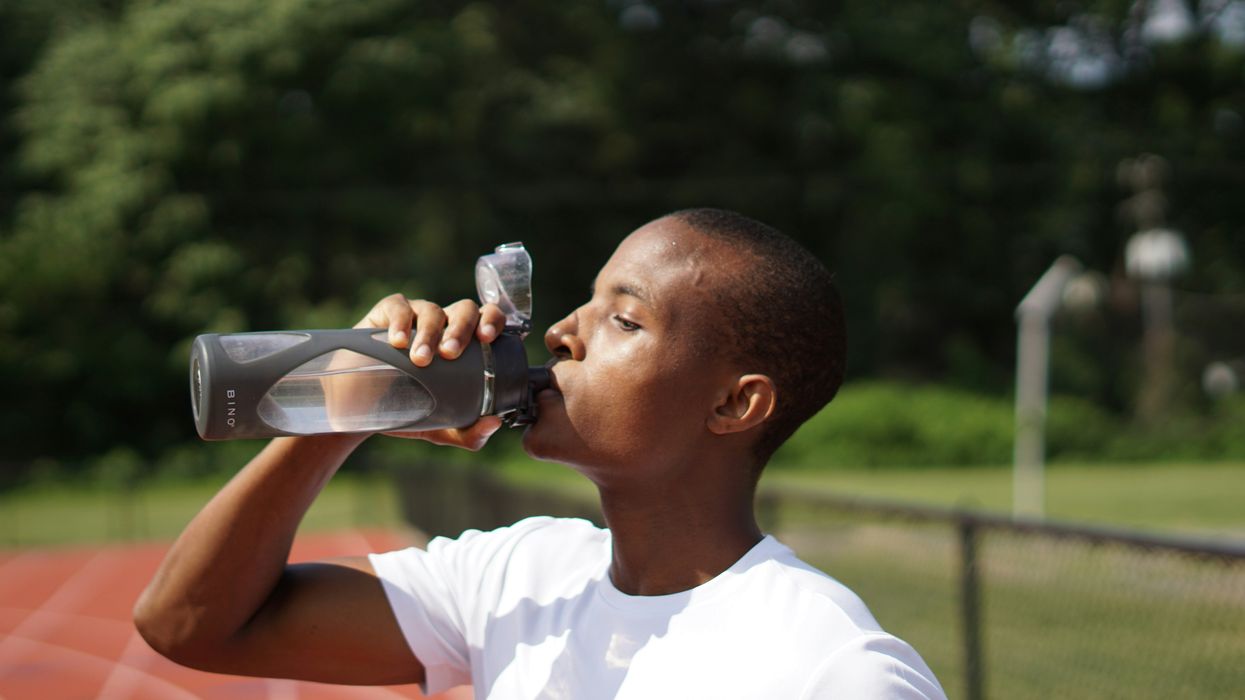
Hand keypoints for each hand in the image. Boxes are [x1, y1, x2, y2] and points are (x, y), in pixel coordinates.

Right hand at [352, 293, 507, 448]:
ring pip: (432, 311)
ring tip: (420, 359)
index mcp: (467, 343)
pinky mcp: (387, 313)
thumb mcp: (442, 427)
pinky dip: (401, 322)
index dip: (493, 321)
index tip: (487, 338)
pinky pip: (398, 307)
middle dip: (461, 329)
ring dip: (429, 334)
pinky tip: (397, 341)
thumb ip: (470, 433)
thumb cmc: (411, 409)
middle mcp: (446, 324)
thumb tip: (494, 423)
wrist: (364, 409)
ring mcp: (417, 316)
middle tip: (450, 354)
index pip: (489, 318)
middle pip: (465, 310)